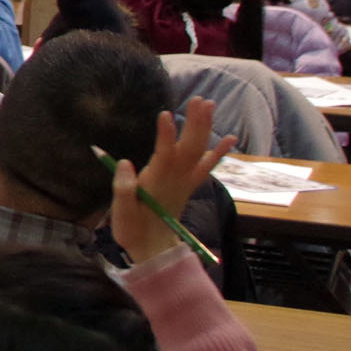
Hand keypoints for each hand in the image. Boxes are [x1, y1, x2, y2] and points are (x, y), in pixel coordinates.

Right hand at [108, 95, 233, 262]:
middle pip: (188, 148)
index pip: (163, 155)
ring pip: (198, 151)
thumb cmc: (133, 230)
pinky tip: (229, 138)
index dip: (165, 136)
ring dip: (204, 128)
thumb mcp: (121, 214)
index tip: (166, 114)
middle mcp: (175, 179)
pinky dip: (218, 152)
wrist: (154, 250)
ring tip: (209, 105)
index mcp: (156, 183)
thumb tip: (126, 163)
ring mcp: (184, 182)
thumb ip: (123, 189)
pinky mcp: (188, 186)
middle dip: (194, 123)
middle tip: (199, 100)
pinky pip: (206, 167)